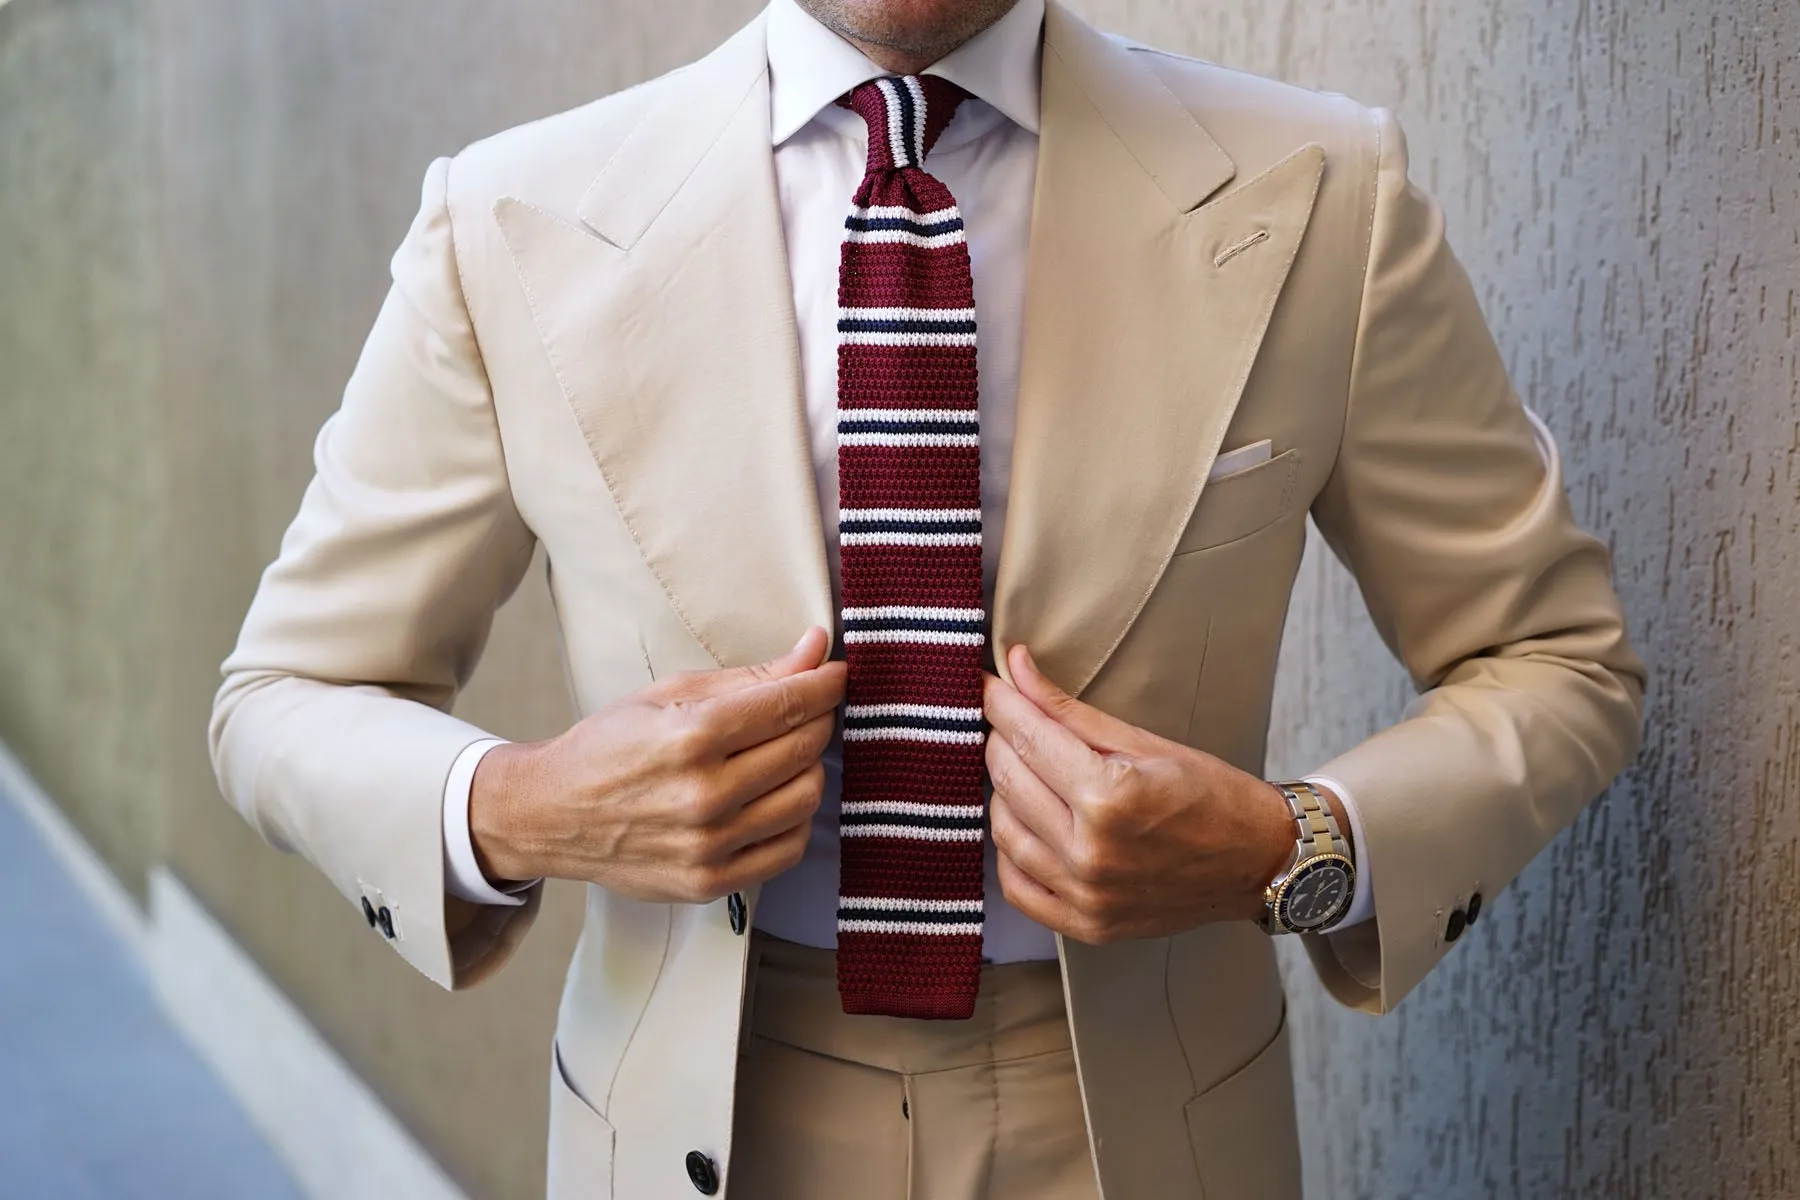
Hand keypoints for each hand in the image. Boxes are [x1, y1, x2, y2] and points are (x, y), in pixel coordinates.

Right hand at [469, 627, 845, 903]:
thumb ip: (749, 677)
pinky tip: (773, 798)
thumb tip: (814, 650)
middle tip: (805, 708)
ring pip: (806, 798)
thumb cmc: (609, 747)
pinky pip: (788, 849)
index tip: (836, 673)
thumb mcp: (670, 694)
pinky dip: (795, 818)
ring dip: (809, 768)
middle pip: (804, 749)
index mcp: (691, 736)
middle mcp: (704, 794)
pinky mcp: (711, 883)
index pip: (789, 705)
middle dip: (817, 720)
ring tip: (784, 754)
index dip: (825, 683)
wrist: (552, 814)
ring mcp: (709, 845)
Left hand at [982, 644, 1319, 942]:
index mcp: (1109, 797)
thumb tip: (1015, 668)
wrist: (1261, 862)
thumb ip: (1070, 709)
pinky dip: (1011, 850)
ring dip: (1003, 791)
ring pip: (1004, 830)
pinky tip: (1028, 822)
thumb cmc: (1212, 795)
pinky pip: (1016, 886)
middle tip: (1009, 720)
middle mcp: (1091, 852)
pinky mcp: (1085, 924)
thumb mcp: (1145, 742)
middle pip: (1008, 779)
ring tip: (1024, 768)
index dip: (999, 703)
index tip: (984, 683)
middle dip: (1000, 739)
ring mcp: (1086, 895)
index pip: (1027, 738)